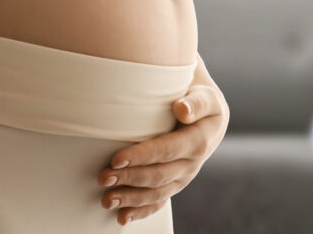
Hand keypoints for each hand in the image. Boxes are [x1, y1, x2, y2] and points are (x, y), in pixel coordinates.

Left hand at [97, 83, 228, 224]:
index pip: (168, 150)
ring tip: (107, 199)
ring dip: (131, 199)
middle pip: (159, 175)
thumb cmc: (201, 101)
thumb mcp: (205, 96)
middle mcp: (193, 164)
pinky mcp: (175, 184)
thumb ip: (197, 102)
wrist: (209, 116)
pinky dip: (140, 211)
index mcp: (199, 141)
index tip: (117, 159)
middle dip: (129, 178)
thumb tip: (183, 110)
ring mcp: (184, 177)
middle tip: (103, 177)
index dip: (142, 156)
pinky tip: (122, 216)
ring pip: (157, 193)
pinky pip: (159, 202)